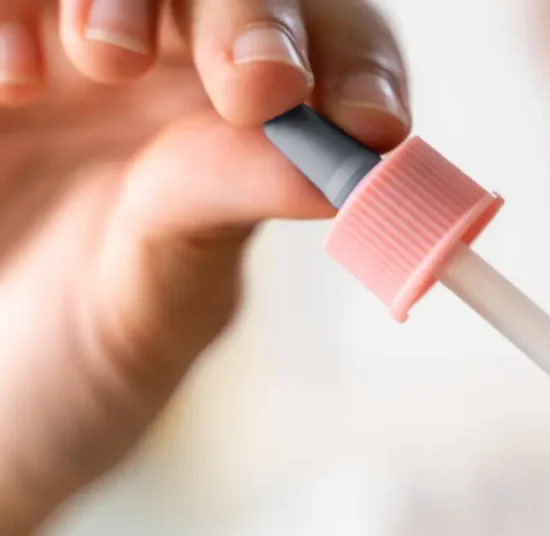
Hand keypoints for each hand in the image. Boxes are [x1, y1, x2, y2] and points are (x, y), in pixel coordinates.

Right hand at [0, 2, 408, 531]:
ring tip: (108, 60)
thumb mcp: (162, 298)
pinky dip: (15, 13)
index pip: (339, 55)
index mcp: (257, 128)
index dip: (362, 71)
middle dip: (253, 19)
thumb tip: (332, 168)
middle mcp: (181, 69)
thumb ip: (226, 211)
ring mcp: (82, 48)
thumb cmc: (80, 354)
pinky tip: (16, 81)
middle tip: (255, 84)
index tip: (371, 122)